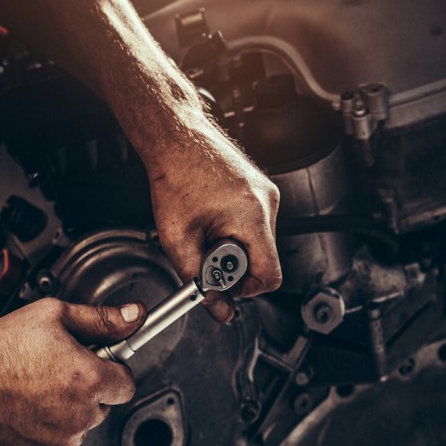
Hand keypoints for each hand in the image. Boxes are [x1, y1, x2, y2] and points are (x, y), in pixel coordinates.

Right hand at [0, 299, 145, 445]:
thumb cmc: (4, 345)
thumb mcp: (56, 315)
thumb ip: (102, 319)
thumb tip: (136, 315)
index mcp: (90, 379)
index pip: (127, 384)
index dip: (113, 372)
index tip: (97, 366)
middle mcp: (81, 414)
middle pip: (102, 406)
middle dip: (87, 391)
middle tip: (56, 373)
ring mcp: (62, 441)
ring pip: (80, 427)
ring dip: (68, 412)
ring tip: (35, 389)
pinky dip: (47, 432)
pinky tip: (26, 410)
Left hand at [146, 120, 282, 320]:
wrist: (175, 136)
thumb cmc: (174, 176)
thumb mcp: (178, 239)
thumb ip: (198, 281)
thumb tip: (218, 309)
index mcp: (253, 217)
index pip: (271, 276)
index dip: (246, 289)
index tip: (225, 284)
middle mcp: (269, 203)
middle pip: (265, 258)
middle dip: (234, 263)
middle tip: (205, 248)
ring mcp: (267, 193)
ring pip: (259, 241)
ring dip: (233, 244)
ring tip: (206, 226)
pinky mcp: (260, 187)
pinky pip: (255, 222)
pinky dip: (235, 228)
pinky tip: (212, 214)